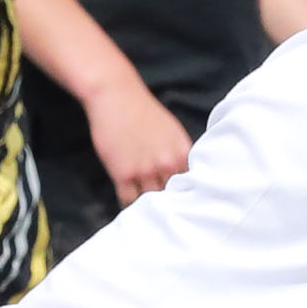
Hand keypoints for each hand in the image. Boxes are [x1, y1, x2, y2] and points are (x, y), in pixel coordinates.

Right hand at [86, 81, 195, 204]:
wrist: (116, 97)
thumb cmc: (142, 110)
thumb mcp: (171, 131)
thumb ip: (178, 154)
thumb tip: (182, 175)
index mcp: (183, 153)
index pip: (191, 184)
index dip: (184, 194)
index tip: (179, 201)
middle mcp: (167, 164)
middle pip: (171, 196)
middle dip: (167, 203)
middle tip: (163, 211)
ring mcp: (145, 171)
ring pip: (151, 202)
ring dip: (148, 206)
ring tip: (146, 211)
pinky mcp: (123, 175)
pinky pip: (129, 201)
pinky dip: (129, 205)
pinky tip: (130, 205)